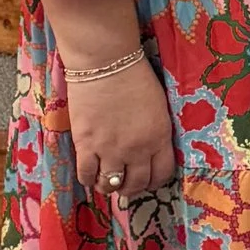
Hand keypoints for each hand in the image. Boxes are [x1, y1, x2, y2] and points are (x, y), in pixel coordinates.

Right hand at [66, 58, 179, 204]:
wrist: (106, 62)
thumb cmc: (135, 76)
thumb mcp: (158, 107)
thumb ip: (156, 131)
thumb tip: (149, 147)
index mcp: (159, 138)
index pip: (162, 174)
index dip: (154, 181)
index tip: (147, 180)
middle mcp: (138, 150)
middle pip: (137, 184)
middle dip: (132, 187)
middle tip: (125, 183)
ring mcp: (110, 149)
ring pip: (111, 184)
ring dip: (109, 187)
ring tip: (106, 181)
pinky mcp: (86, 144)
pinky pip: (86, 174)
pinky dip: (88, 179)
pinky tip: (89, 174)